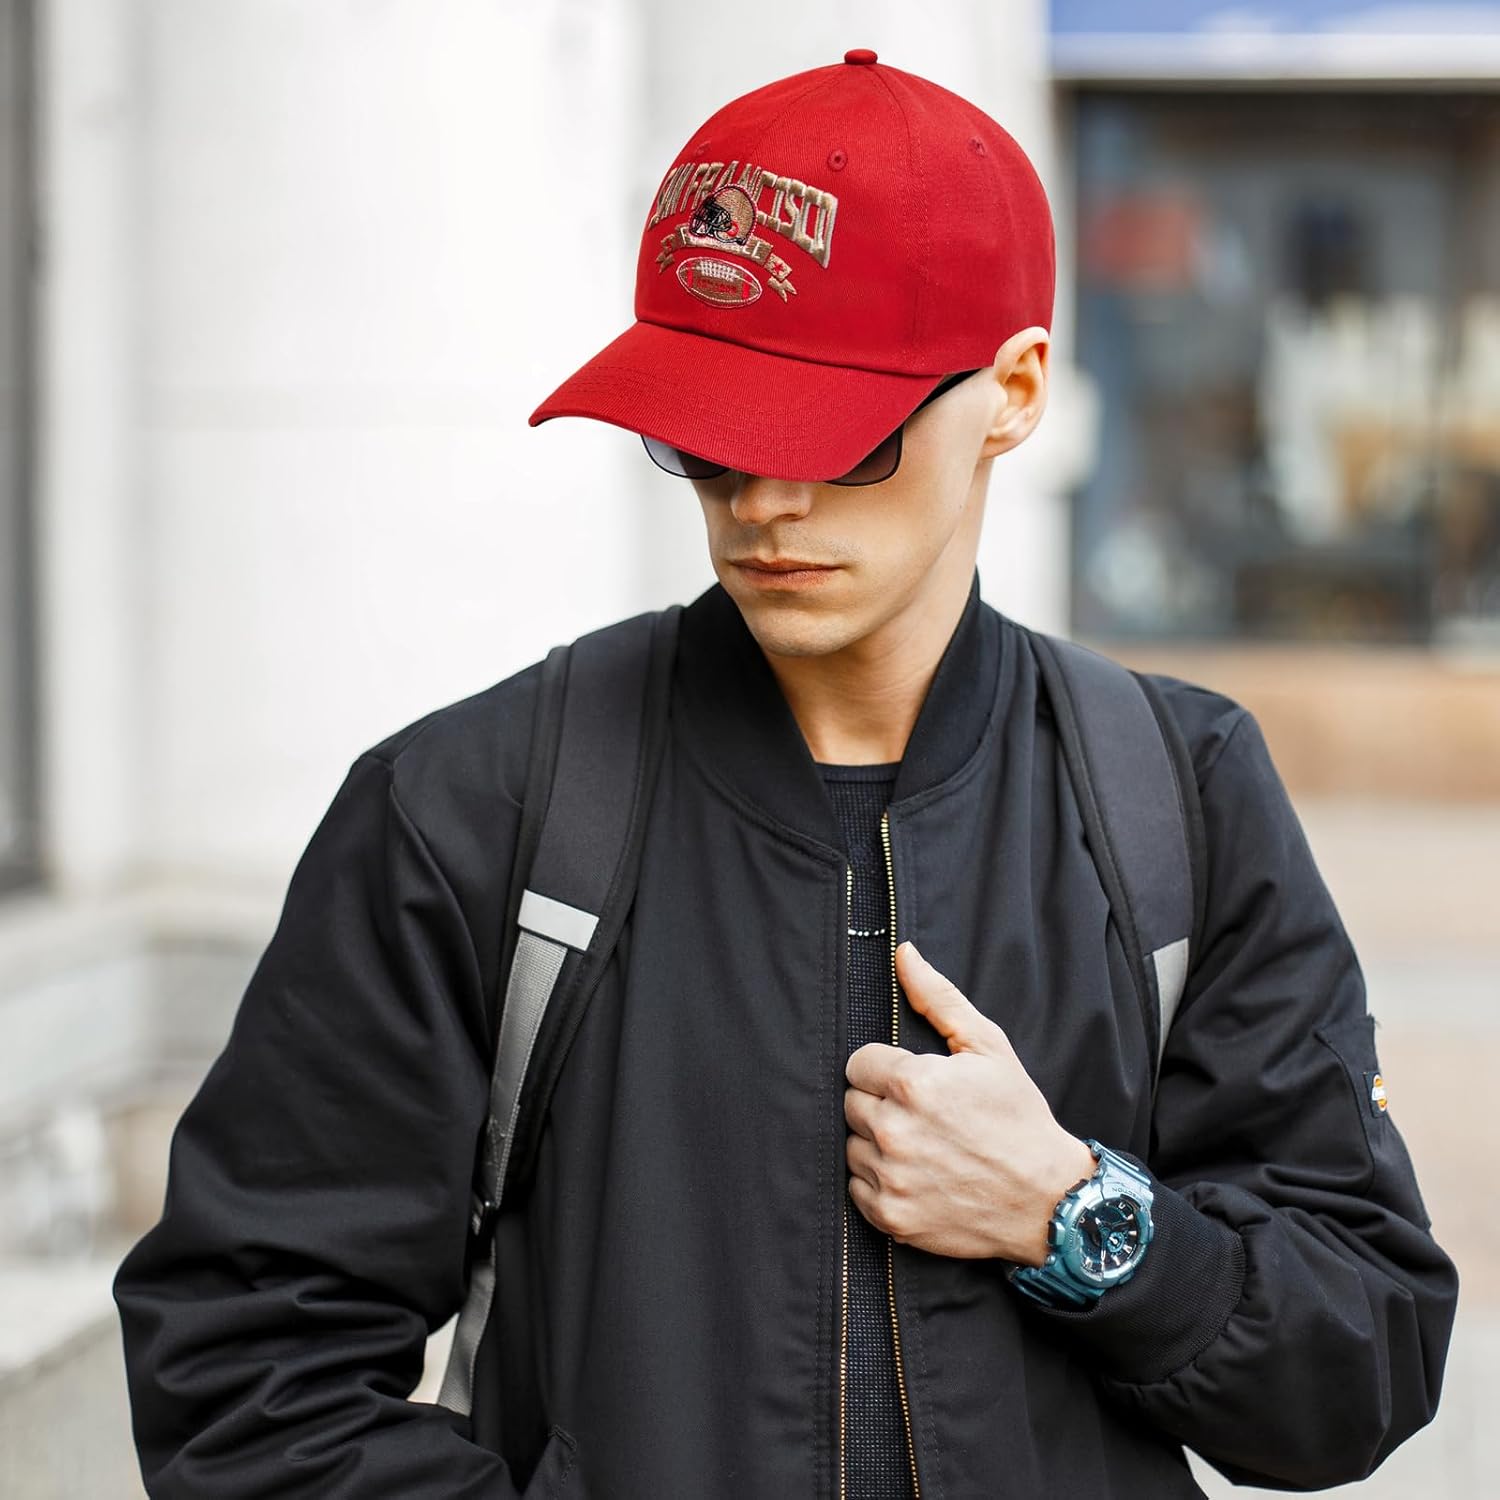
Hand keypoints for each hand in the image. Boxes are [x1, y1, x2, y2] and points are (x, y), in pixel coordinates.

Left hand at [843, 941, 1097, 1264]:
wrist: (1048, 1200)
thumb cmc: (1018, 1117)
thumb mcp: (988, 1047)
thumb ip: (938, 998)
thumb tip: (903, 954)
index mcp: (914, 1083)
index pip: (858, 1063)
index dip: (886, 1069)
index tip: (914, 1082)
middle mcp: (895, 1131)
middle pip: (852, 1103)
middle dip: (881, 1103)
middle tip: (923, 1115)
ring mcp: (892, 1177)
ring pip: (852, 1145)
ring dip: (877, 1143)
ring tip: (923, 1146)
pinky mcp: (891, 1217)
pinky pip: (857, 1188)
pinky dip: (879, 1182)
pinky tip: (916, 1176)